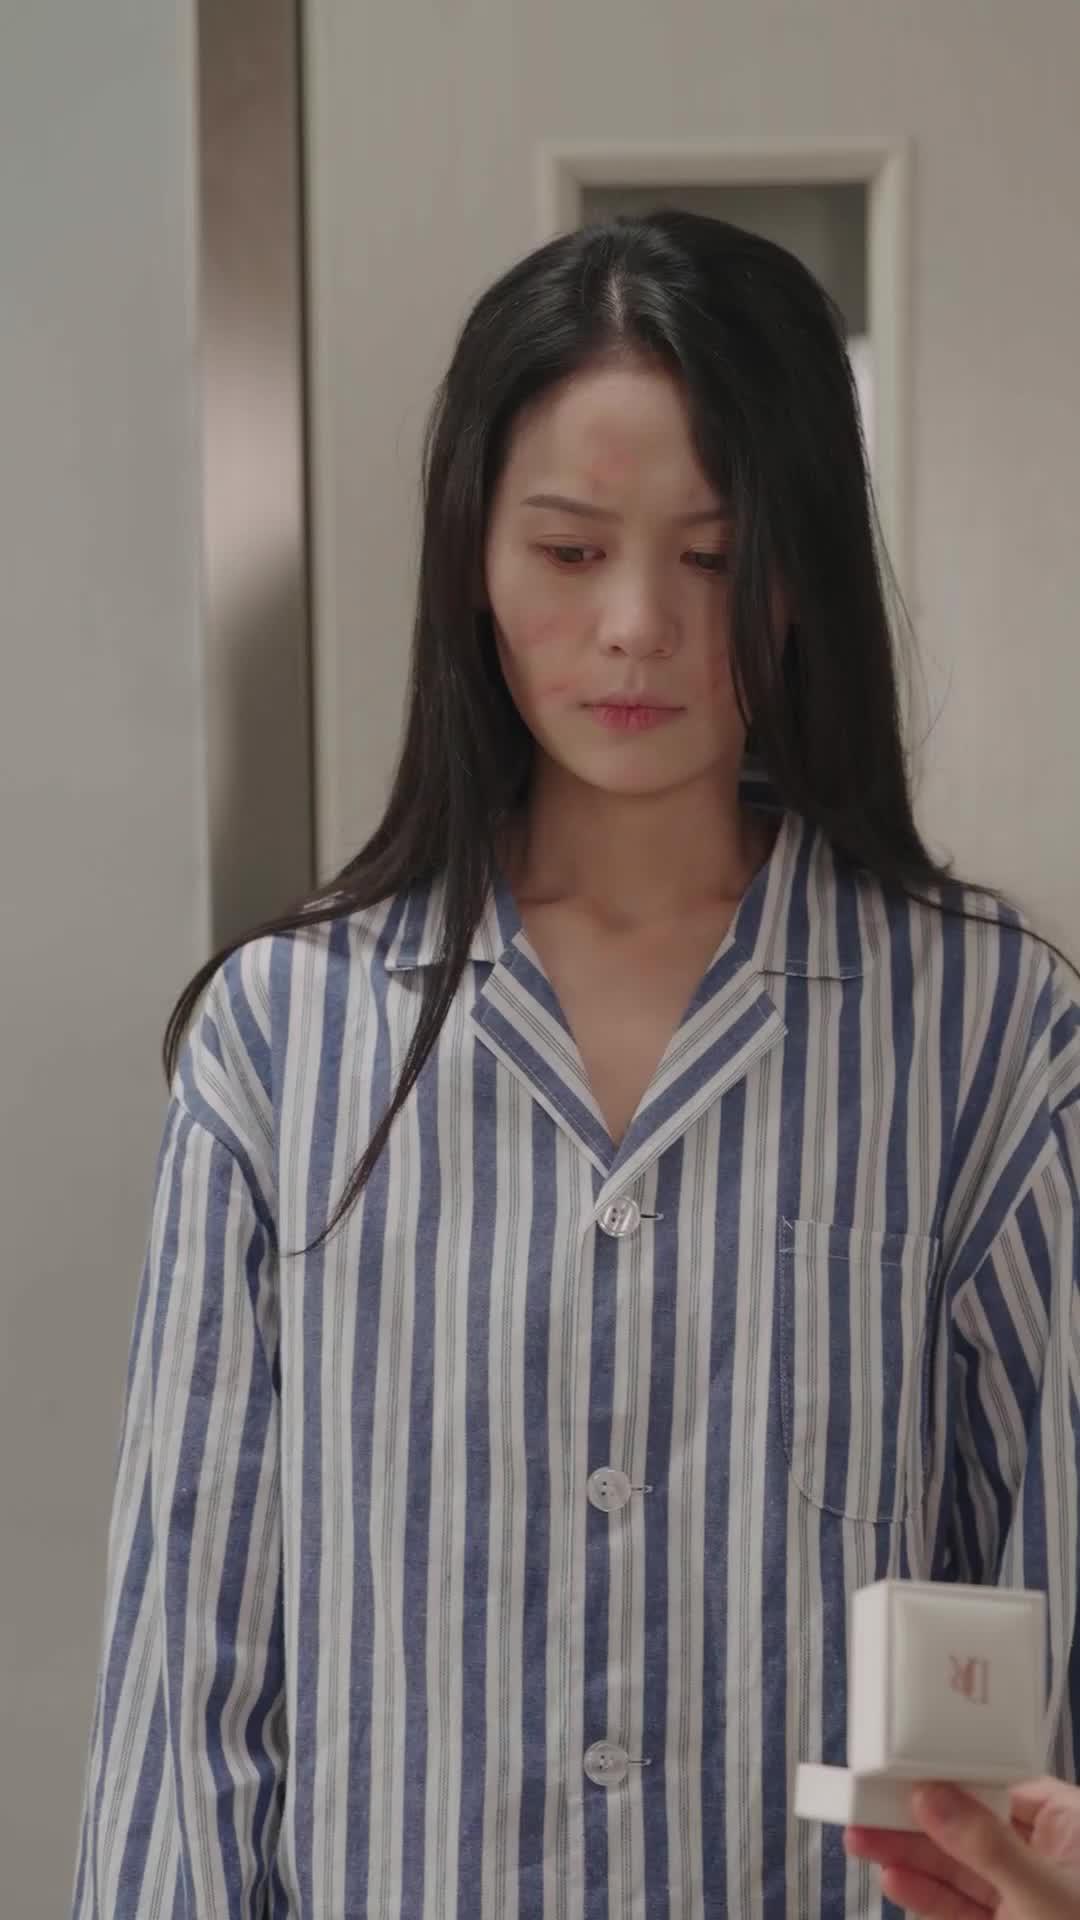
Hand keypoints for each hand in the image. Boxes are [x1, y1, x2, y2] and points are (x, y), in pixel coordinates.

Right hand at [844, 1778, 1079, 1918]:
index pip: (998, 1784)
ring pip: (962, 1869)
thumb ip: (985, 1844)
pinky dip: (929, 1897)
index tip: (897, 1772)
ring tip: (860, 1841)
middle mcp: (1049, 1855)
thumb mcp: (1044, 1893)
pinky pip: (964, 1908)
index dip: (946, 1776)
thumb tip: (932, 1795)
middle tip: (861, 1808)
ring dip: (911, 1857)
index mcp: (1070, 1822)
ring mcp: (1029, 1898)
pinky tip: (895, 1880)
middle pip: (970, 1825)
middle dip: (915, 1820)